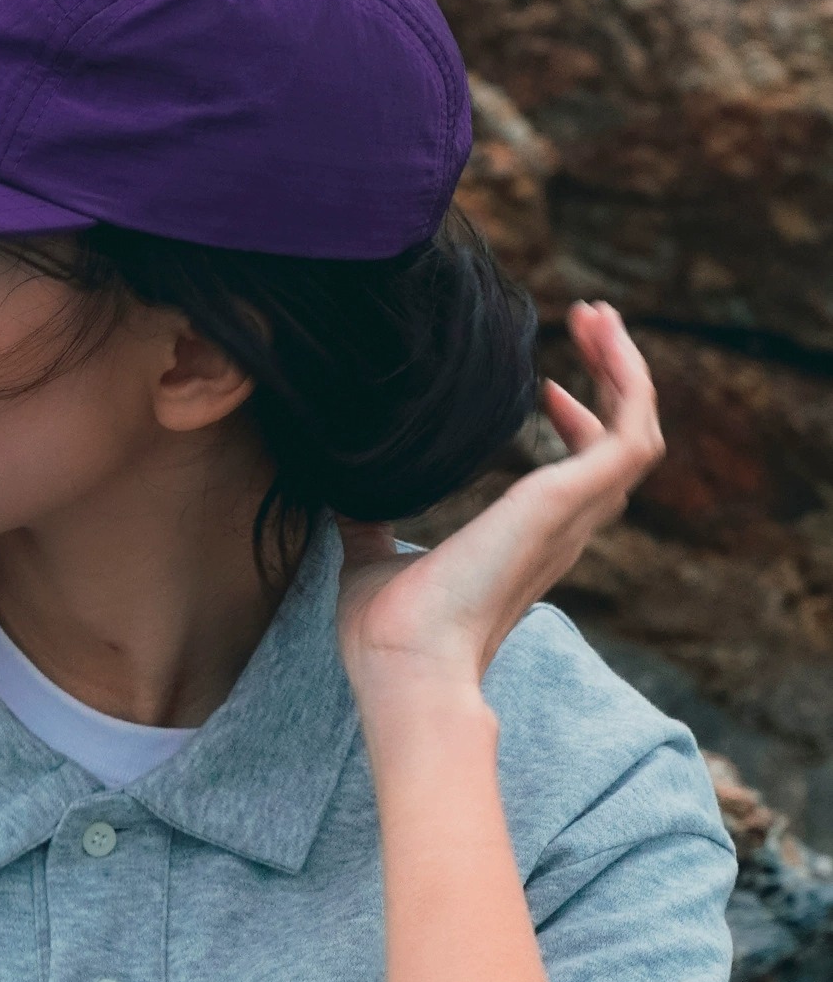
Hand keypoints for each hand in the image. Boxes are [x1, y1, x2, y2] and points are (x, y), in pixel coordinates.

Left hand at [332, 300, 664, 741]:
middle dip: (610, 381)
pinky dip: (625, 384)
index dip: (571, 427)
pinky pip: (630, 437)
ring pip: (637, 436)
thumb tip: (344, 501)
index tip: (543, 387)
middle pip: (618, 447)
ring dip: (625, 371)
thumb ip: (367, 528)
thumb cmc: (390, 636)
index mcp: (524, 544)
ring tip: (599, 315)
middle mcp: (560, 531)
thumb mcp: (370, 562)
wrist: (405, 667)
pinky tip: (596, 341)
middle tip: (590, 322)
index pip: (575, 479)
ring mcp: (570, 518)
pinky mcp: (565, 501)